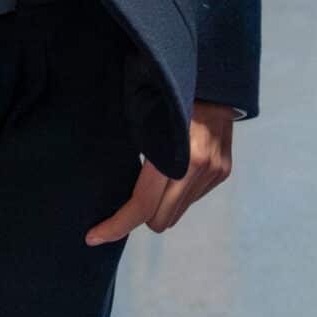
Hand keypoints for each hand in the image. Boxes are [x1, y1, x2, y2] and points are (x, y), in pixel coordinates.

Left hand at [86, 100, 236, 245]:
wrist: (214, 80)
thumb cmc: (168, 94)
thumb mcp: (144, 121)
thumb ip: (137, 157)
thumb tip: (117, 192)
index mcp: (175, 153)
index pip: (142, 206)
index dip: (115, 226)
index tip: (93, 236)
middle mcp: (198, 167)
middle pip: (160, 221)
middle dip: (142, 216)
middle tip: (131, 198)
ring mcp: (214, 171)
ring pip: (177, 213)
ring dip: (162, 205)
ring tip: (158, 178)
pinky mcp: (223, 171)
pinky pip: (192, 199)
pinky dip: (179, 193)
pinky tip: (177, 170)